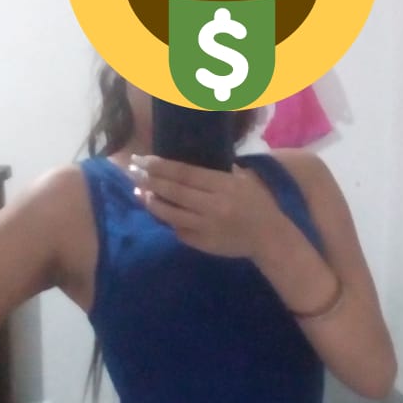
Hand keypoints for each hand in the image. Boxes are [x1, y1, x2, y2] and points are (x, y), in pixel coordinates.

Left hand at [129, 154, 282, 257]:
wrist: (270, 238)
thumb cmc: (258, 204)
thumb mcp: (244, 180)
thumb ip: (219, 171)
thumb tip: (190, 163)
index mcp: (224, 186)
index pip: (184, 174)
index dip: (160, 166)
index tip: (143, 159)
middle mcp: (212, 206)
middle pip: (173, 191)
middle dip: (149, 179)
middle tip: (132, 170)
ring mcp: (206, 227)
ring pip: (170, 213)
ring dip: (151, 201)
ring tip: (138, 191)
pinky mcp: (202, 243)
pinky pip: (178, 230)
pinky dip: (166, 219)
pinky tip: (156, 210)